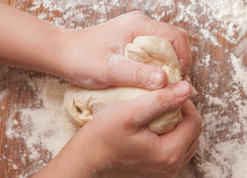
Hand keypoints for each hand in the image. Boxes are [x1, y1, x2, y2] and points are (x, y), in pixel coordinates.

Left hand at [56, 11, 191, 89]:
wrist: (63, 54)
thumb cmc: (82, 61)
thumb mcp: (110, 71)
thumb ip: (138, 74)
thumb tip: (165, 80)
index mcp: (139, 26)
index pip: (176, 37)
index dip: (183, 59)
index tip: (177, 80)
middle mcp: (141, 24)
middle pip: (174, 41)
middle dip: (177, 63)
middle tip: (170, 85)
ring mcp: (137, 30)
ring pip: (166, 46)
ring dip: (168, 65)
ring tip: (161, 84)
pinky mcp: (132, 39)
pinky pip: (154, 50)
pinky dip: (158, 65)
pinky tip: (150, 79)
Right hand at [71, 81, 201, 177]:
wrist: (89, 156)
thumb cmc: (105, 132)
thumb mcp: (131, 112)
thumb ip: (161, 100)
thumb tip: (188, 88)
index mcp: (169, 154)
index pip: (194, 122)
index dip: (185, 103)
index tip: (167, 93)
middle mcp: (172, 167)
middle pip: (195, 133)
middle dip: (184, 114)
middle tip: (165, 101)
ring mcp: (168, 172)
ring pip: (189, 141)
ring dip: (181, 124)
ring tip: (162, 113)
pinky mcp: (162, 172)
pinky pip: (180, 150)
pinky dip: (175, 135)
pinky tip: (159, 127)